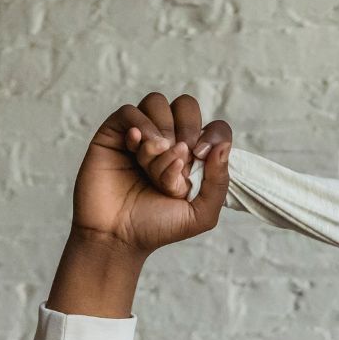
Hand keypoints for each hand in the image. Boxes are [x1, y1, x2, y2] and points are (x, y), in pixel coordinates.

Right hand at [70, 93, 232, 256]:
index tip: (199, 158)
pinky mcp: (114, 133)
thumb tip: (224, 145)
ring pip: (157, 103)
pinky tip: (136, 148)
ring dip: (160, 131)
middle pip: (186, 105)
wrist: (117, 236)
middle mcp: (169, 140)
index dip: (211, 135)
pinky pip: (129, 112)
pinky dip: (139, 127)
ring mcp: (142, 134)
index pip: (213, 127)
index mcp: (194, 156)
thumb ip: (219, 182)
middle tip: (179, 157)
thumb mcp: (201, 213)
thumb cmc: (158, 226)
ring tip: (152, 160)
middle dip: (187, 128)